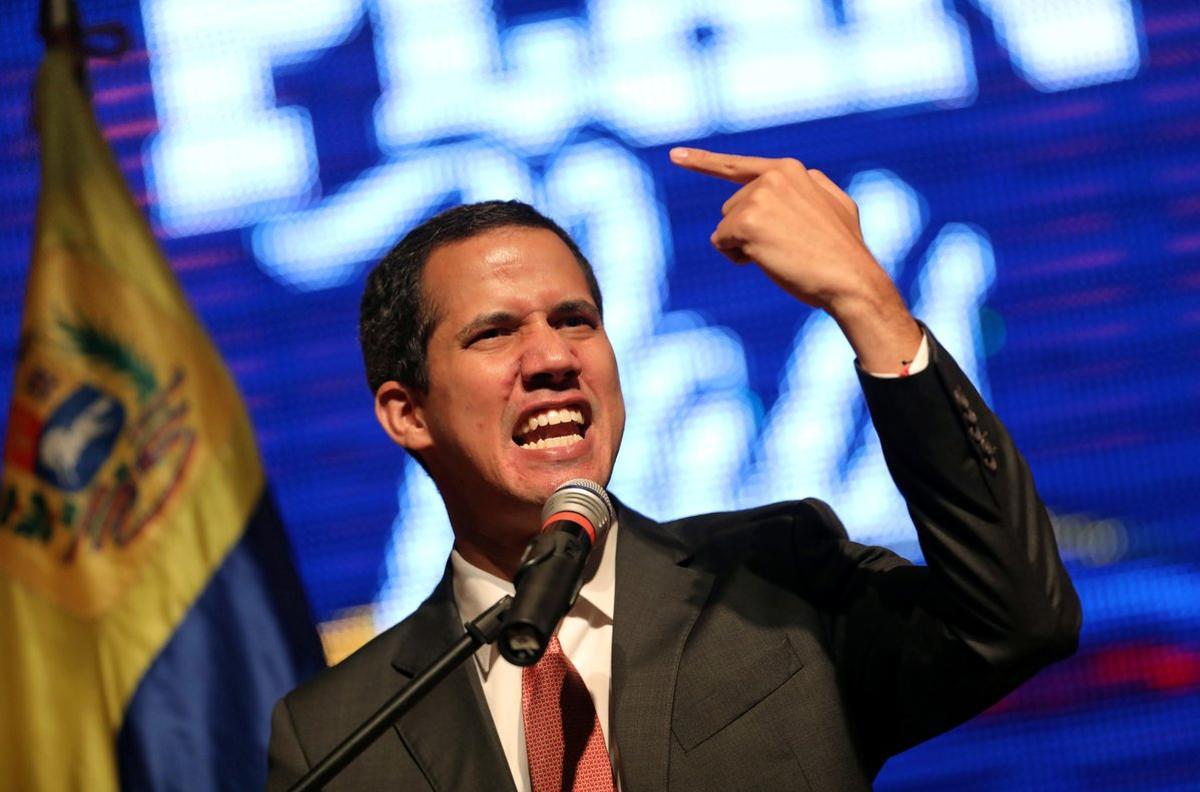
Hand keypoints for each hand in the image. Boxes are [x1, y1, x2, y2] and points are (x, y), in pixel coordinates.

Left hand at [670, 147, 921, 371]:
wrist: (851, 278)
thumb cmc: (844, 251)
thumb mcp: (837, 206)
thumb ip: (812, 189)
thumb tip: (806, 179)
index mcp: (790, 170)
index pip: (737, 166)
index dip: (702, 162)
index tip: (675, 156)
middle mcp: (772, 176)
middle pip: (731, 209)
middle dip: (748, 233)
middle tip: (786, 248)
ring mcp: (759, 196)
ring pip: (726, 227)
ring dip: (744, 246)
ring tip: (782, 253)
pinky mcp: (747, 220)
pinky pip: (721, 242)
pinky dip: (738, 257)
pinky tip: (769, 259)